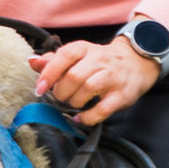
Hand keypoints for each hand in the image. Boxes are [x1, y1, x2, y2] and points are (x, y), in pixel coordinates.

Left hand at [29, 35, 162, 124]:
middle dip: (62, 91)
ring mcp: (112, 77)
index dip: (50, 72)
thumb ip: (54, 60)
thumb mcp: (79, 56)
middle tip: (61, 97)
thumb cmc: (100, 62)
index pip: (65, 55)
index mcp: (85, 49)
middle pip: (75, 75)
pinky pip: (104, 108)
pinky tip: (80, 118)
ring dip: (74, 102)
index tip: (39, 88)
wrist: (136, 62)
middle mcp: (100, 60)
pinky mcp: (122, 95)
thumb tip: (32, 62)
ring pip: (89, 89)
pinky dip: (88, 117)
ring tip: (72, 104)